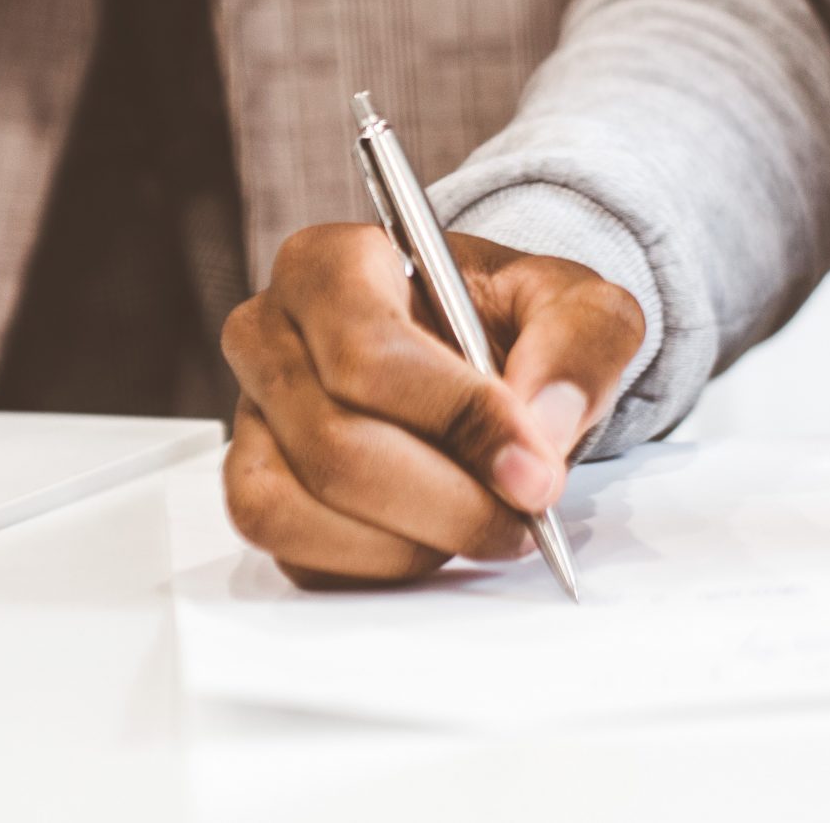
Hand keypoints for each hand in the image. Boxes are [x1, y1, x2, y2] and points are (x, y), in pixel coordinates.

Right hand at [221, 225, 645, 589]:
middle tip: (524, 512)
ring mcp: (251, 418)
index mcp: (327, 264)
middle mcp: (267, 336)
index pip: (368, 355)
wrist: (479, 354)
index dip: (456, 419)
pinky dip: (377, 565)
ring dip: (408, 540)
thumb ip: (578, 343)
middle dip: (447, 500)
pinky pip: (296, 554)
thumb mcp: (573, 301)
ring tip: (476, 520)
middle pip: (333, 443)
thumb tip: (542, 425)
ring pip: (295, 508)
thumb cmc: (506, 317)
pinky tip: (431, 534)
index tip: (535, 466)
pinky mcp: (253, 487)